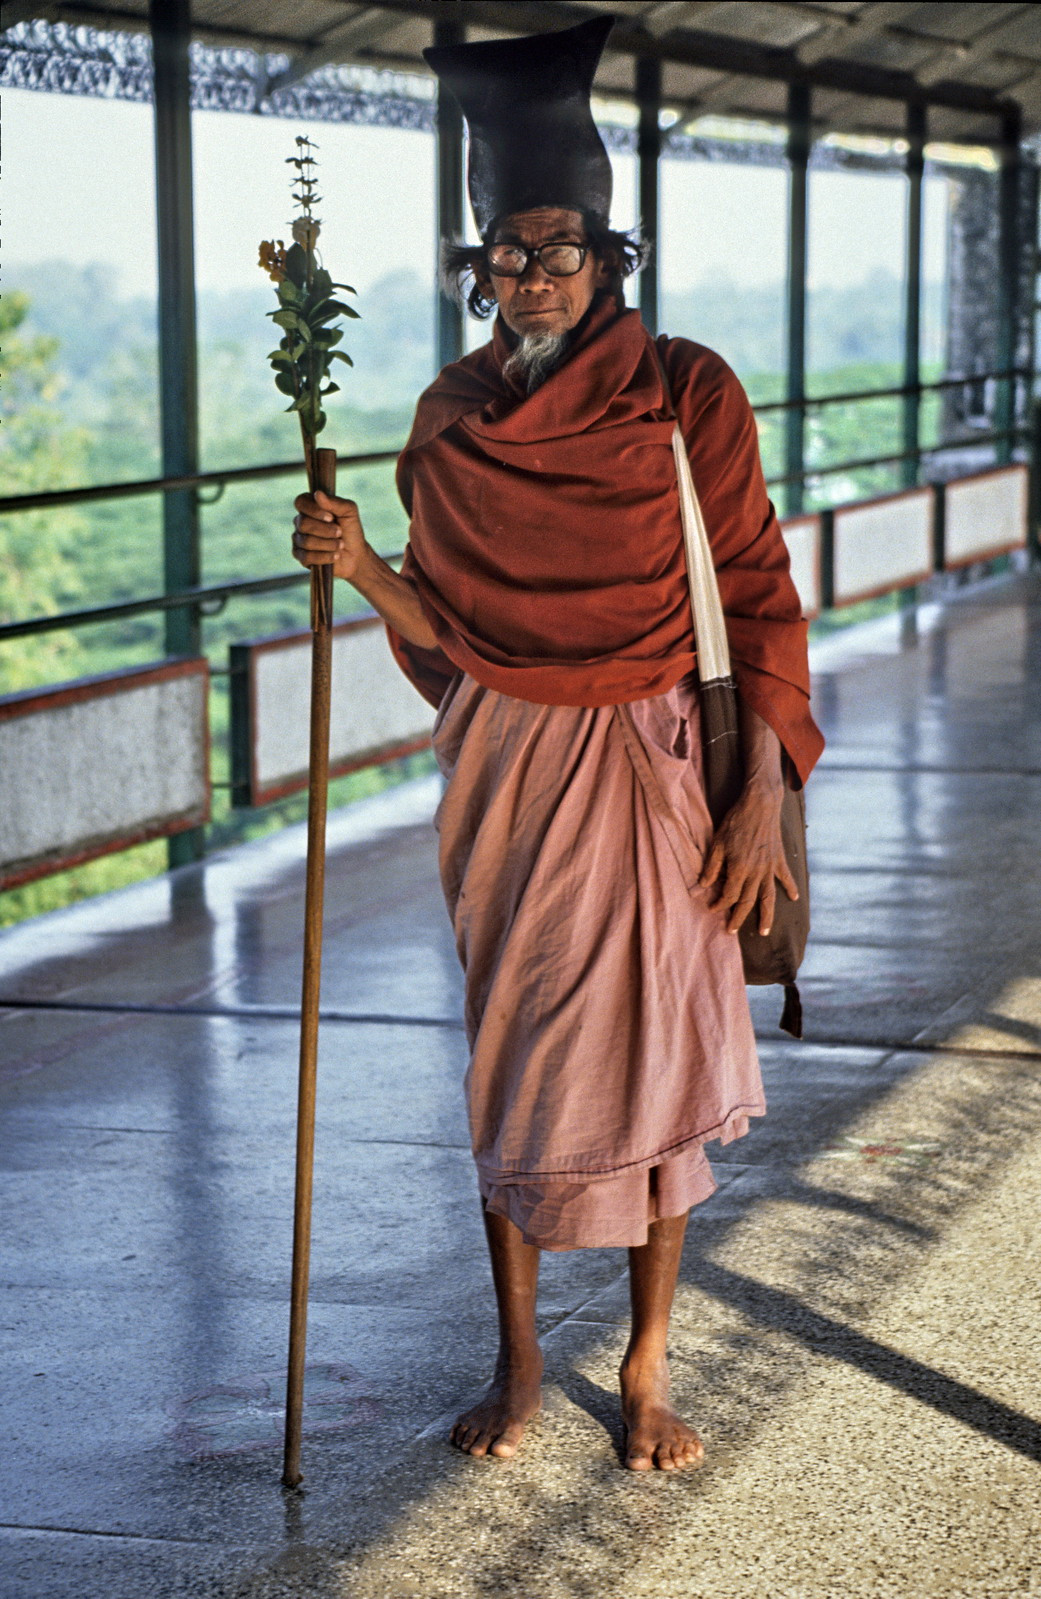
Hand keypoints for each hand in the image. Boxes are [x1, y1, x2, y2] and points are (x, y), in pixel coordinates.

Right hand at [292, 489, 366, 583]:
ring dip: (328, 544)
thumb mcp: (349, 512)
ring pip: (306, 541)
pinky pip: (306, 557)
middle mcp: (301, 522)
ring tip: (340, 545)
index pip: (300, 502)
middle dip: (325, 530)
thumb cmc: (351, 530)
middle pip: (303, 523)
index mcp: (310, 507)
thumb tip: (317, 494)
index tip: (331, 517)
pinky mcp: (300, 556)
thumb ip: (335, 502)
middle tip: (340, 533)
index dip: (314, 510)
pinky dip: (324, 556)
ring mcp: (299, 539)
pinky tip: (335, 556)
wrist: (356, 555)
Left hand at [699, 777, 797, 935]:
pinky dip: (790, 888)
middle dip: (738, 918)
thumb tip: (704, 885)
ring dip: (766, 916)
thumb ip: (712, 866)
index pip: (728, 894)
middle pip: (747, 901)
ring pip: (768, 897)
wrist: (760, 804)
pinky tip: (794, 898)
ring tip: (764, 931)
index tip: (712, 908)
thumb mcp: (717, 842)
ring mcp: (769, 867)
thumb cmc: (736, 821)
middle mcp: (756, 872)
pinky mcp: (779, 859)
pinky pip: (786, 878)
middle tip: (731, 930)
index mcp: (739, 869)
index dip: (720, 904)